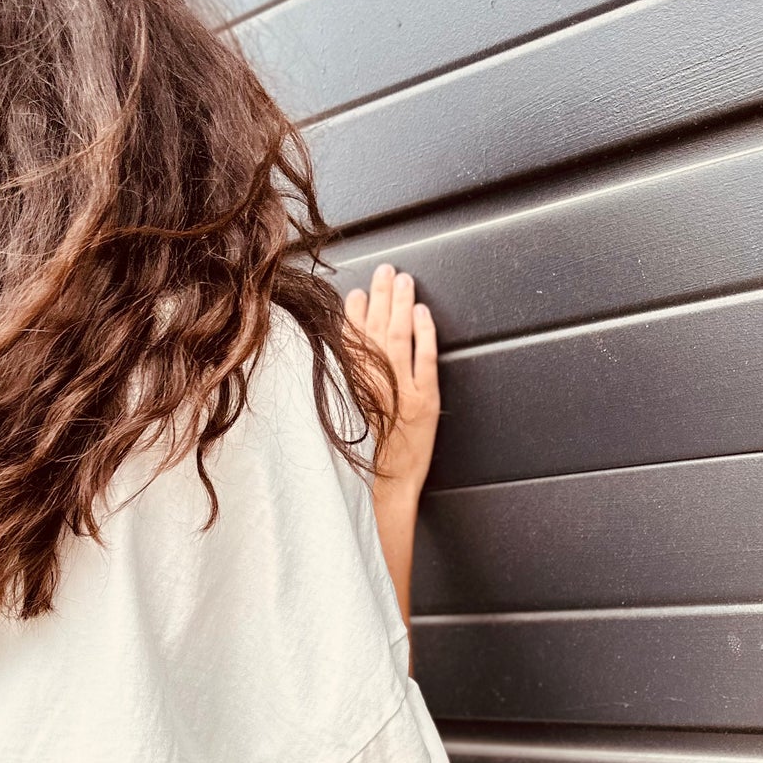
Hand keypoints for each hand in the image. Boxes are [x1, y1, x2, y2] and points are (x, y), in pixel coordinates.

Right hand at [344, 263, 439, 506]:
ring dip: (400, 304)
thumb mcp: (338, 425)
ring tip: (404, 280)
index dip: (353, 313)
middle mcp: (371, 384)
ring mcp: (399, 389)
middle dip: (379, 296)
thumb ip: (340, 393)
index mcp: (348, 388)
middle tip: (385, 271)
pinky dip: (424, 332)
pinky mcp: (423, 399)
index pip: (348, 339)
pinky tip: (423, 313)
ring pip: (398, 335)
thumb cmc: (358, 464)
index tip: (356, 294)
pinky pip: (425, 357)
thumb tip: (338, 367)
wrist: (381, 491)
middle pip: (373, 328)